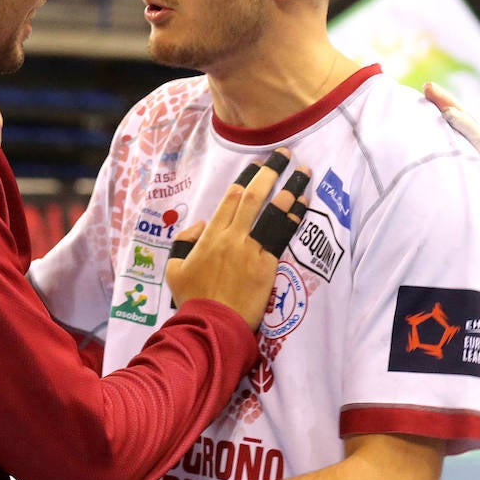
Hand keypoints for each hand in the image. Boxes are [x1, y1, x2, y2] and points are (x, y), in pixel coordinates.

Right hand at [166, 148, 310, 328]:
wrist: (211, 323)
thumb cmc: (192, 299)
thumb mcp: (175, 268)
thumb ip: (184, 242)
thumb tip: (201, 225)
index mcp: (210, 235)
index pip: (230, 199)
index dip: (246, 179)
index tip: (257, 166)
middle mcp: (232, 236)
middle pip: (253, 197)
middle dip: (270, 172)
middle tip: (284, 155)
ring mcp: (251, 250)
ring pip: (272, 212)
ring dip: (289, 189)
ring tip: (303, 172)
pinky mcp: (267, 265)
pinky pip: (282, 235)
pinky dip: (294, 217)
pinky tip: (304, 204)